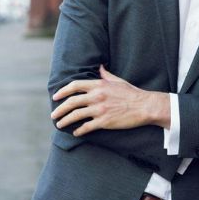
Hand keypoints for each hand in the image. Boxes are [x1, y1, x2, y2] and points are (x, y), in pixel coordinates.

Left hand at [51, 65, 170, 135]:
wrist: (144, 106)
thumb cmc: (132, 93)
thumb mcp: (118, 81)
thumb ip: (105, 74)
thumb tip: (99, 66)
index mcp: (99, 85)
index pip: (75, 86)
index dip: (63, 91)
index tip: (56, 96)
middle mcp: (97, 96)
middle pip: (72, 102)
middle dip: (59, 109)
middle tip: (54, 114)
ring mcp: (100, 109)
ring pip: (76, 115)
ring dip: (65, 121)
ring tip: (59, 124)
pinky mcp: (104, 122)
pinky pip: (86, 127)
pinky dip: (79, 131)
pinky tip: (76, 132)